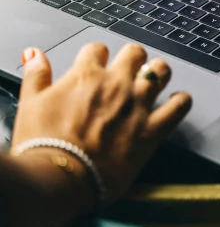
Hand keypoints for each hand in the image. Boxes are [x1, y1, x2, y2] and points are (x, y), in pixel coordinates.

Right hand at [11, 42, 191, 205]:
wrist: (59, 178)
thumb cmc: (43, 144)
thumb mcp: (30, 103)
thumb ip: (37, 75)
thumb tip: (35, 54)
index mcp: (86, 75)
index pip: (98, 48)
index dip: (97, 56)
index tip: (96, 65)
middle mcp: (116, 84)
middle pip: (134, 53)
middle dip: (132, 59)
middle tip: (129, 70)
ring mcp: (137, 105)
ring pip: (160, 71)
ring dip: (158, 73)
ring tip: (155, 79)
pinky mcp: (152, 130)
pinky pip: (179, 106)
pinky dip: (181, 101)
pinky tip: (177, 102)